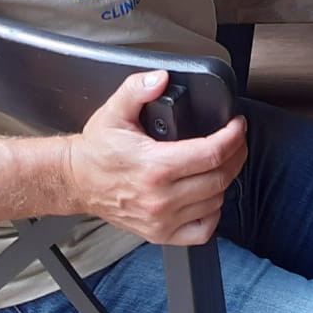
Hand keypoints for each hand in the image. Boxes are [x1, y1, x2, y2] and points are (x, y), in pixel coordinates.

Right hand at [67, 70, 247, 245]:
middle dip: (236, 154)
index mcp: (155, 166)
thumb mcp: (114, 111)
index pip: (212, 153)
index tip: (237, 125)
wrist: (75, 181)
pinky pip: (203, 231)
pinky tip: (209, 194)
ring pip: (216, 201)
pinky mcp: (160, 233)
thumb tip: (159, 79)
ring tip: (221, 161)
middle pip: (220, 177)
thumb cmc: (97, 150)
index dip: (234, 136)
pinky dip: (213, 212)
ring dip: (225, 179)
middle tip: (236, 139)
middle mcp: (161, 197)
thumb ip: (137, 89)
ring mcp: (161, 219)